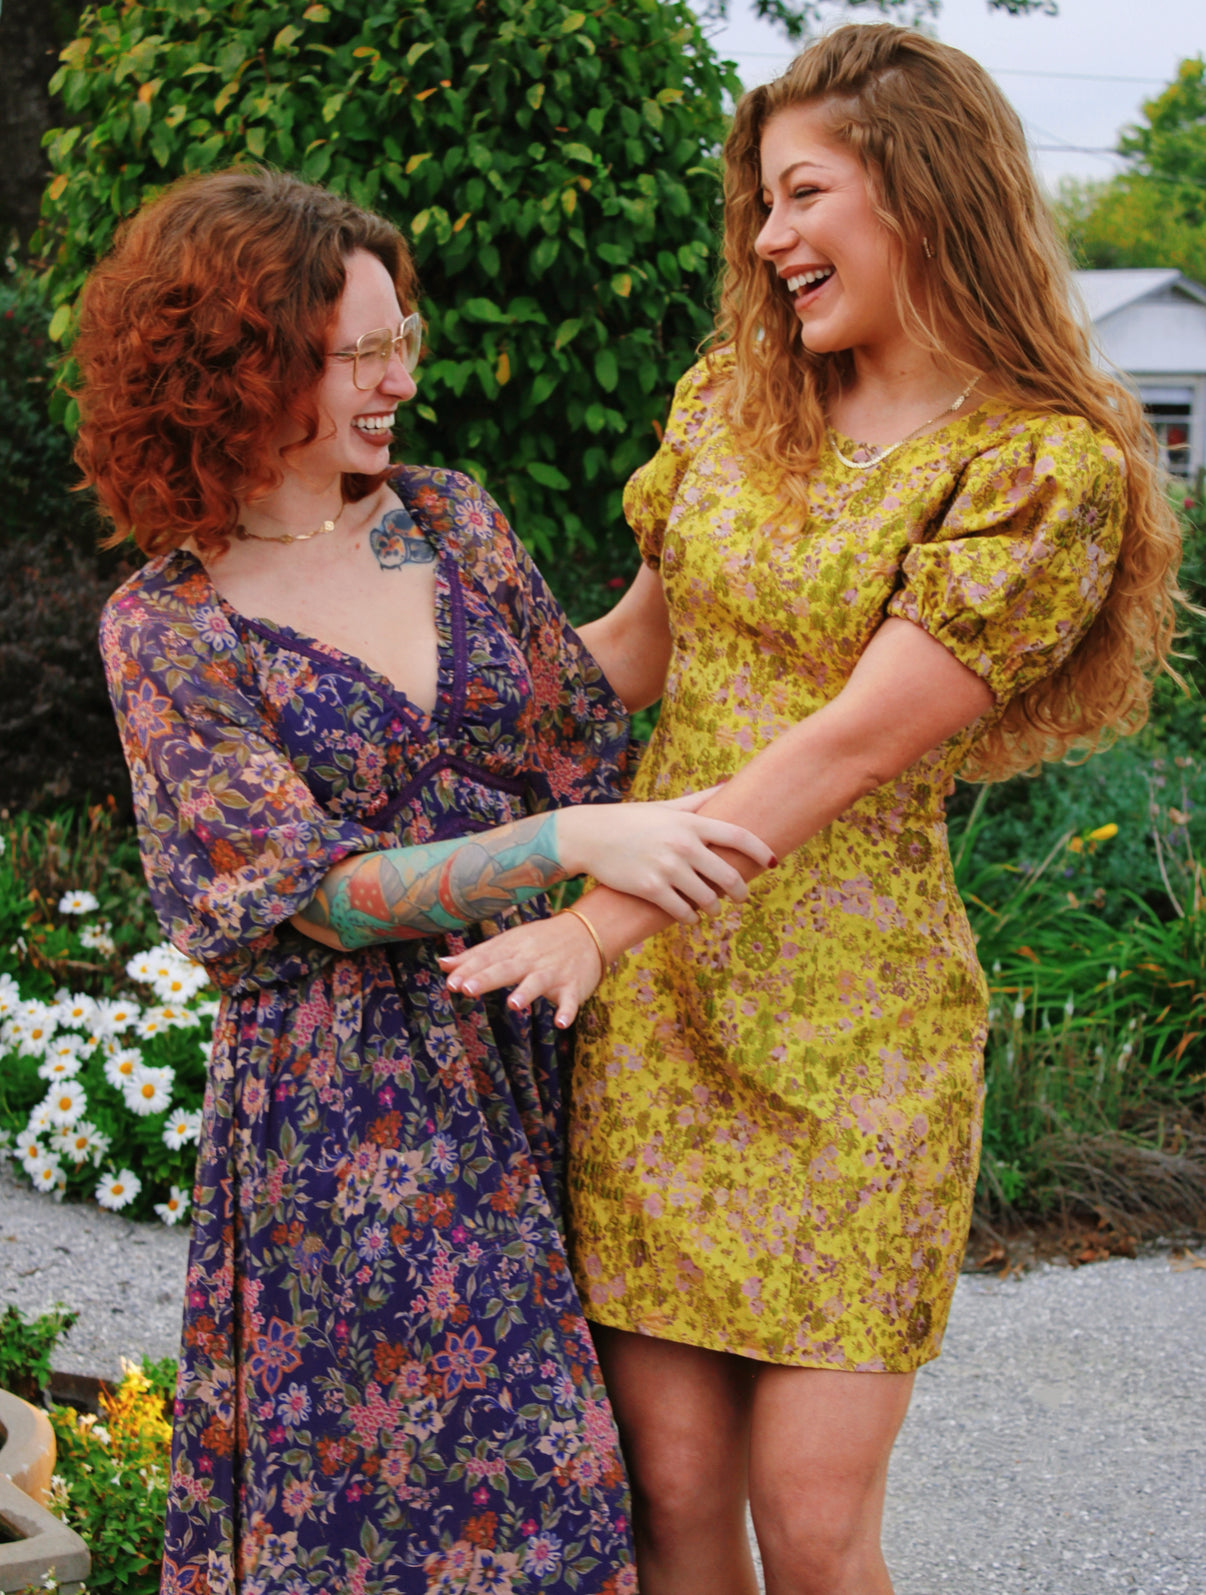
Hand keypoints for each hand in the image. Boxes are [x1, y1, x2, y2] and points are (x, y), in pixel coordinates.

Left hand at [439, 913, 603, 1027]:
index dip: (469, 971)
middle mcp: (530, 960)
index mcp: (512, 949)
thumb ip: (476, 957)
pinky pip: (571, 1000)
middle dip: (487, 978)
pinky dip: (567, 1011)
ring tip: (513, 1005)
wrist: (586, 933)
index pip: (487, 960)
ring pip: (538, 982)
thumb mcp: (507, 943)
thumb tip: (442, 964)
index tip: (451, 983)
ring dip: (526, 993)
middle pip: (506, 968)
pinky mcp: (573, 986)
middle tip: (467, 989)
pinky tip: (560, 1023)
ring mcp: (553, 972)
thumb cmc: (538, 941)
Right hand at [554, 789, 774, 922]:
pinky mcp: (650, 889)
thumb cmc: (631, 820)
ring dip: (713, 907)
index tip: (773, 863)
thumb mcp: (666, 807)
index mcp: (691, 823)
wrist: (590, 835)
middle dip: (740, 891)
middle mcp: (683, 845)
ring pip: (708, 899)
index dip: (762, 851)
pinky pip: (683, 912)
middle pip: (729, 876)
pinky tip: (689, 915)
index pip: (739, 836)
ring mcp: (667, 869)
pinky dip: (690, 917)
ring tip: (711, 908)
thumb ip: (699, 801)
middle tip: (740, 897)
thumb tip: (728, 785)